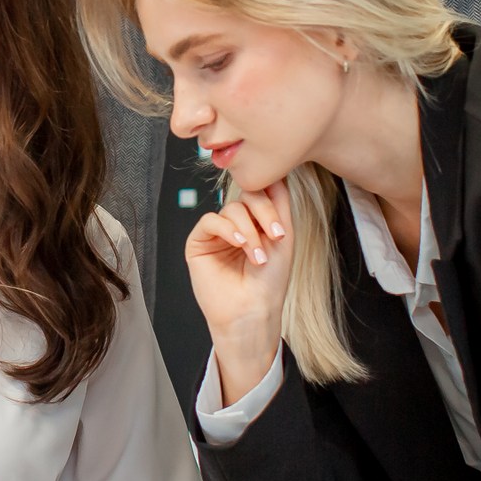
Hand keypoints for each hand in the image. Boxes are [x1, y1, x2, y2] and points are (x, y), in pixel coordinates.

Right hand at [185, 179, 292, 401]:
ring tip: (256, 255)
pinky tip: (239, 244)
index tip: (281, 230)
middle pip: (247, 196)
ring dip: (248, 230)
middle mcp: (236, 224)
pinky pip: (210, 220)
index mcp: (256, 222)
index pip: (261, 194)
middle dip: (263, 214)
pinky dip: (227, 229)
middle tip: (275, 238)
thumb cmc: (270, 281)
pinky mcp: (198, 242)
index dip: (271, 203)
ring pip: (231, 208)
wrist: (253, 310)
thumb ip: (279, 202)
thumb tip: (276, 170)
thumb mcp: (282, 236)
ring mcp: (217, 232)